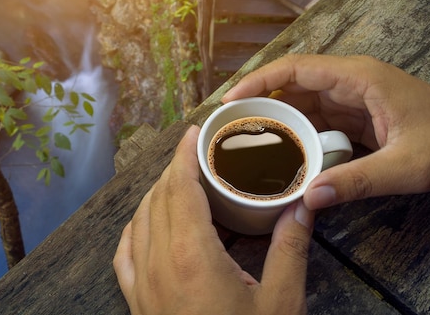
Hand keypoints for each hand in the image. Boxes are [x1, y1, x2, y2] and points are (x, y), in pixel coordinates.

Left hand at [113, 126, 314, 314]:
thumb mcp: (280, 302)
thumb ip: (290, 248)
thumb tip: (304, 206)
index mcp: (191, 255)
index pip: (180, 187)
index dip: (185, 154)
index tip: (195, 132)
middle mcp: (157, 263)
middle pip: (158, 197)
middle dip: (175, 167)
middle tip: (197, 151)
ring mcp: (140, 284)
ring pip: (140, 219)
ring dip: (157, 193)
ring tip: (181, 180)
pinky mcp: (135, 302)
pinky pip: (125, 252)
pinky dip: (136, 226)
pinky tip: (148, 222)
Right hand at [223, 54, 429, 209]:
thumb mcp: (406, 166)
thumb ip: (358, 181)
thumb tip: (308, 198)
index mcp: (356, 78)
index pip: (294, 69)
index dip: (257, 81)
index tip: (229, 101)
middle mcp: (348, 82)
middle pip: (290, 85)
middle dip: (257, 104)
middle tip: (228, 129)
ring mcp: (350, 98)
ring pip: (299, 104)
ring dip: (274, 121)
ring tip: (244, 144)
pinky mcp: (353, 116)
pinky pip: (314, 121)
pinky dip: (294, 135)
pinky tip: (279, 155)